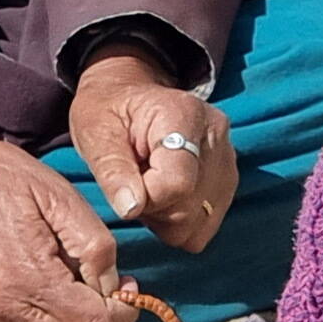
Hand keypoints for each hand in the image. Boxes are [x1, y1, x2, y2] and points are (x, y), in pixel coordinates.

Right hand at [0, 133, 139, 321]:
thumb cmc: (4, 180)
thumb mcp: (63, 198)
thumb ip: (96, 247)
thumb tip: (113, 286)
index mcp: (31, 278)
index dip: (123, 312)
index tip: (128, 287)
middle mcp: (9, 308)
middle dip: (105, 321)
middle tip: (109, 286)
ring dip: (78, 321)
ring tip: (76, 278)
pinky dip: (52, 317)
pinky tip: (50, 280)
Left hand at [67, 46, 236, 252]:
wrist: (128, 94)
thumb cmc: (108, 110)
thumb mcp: (96, 131)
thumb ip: (112, 169)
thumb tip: (130, 209)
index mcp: (183, 115)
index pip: (178, 183)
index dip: (145, 199)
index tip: (125, 185)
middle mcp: (216, 136)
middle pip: (189, 209)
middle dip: (153, 210)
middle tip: (133, 185)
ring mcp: (226, 160)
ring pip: (198, 223)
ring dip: (165, 218)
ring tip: (148, 187)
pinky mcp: (226, 181)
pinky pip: (204, 226)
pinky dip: (180, 221)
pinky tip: (163, 195)